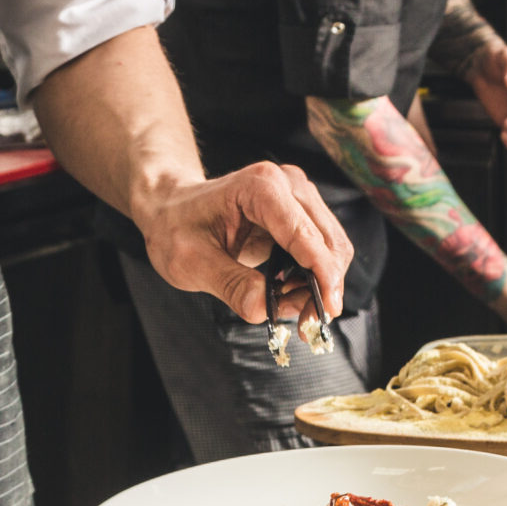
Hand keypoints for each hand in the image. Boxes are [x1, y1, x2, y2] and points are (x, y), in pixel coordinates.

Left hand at [135, 161, 354, 323]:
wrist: (173, 207)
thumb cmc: (176, 227)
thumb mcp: (190, 262)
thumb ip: (230, 284)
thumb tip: (264, 309)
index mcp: (259, 187)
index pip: (304, 234)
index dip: (321, 274)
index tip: (328, 310)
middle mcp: (287, 183)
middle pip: (328, 241)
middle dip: (324, 286)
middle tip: (306, 322)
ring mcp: (298, 194)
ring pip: (333, 247)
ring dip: (322, 283)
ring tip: (292, 307)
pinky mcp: (302, 210)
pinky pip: (323, 248)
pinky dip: (315, 275)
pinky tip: (291, 292)